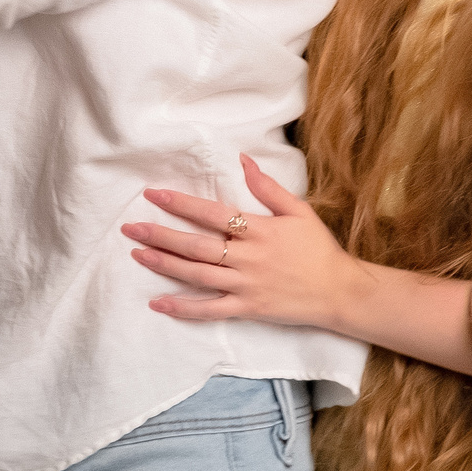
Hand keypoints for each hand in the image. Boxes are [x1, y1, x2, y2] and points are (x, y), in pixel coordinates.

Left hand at [123, 154, 365, 330]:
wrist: (340, 292)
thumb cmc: (318, 248)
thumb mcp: (298, 211)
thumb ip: (268, 186)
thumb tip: (243, 159)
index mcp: (258, 230)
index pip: (212, 214)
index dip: (181, 204)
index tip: (153, 195)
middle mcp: (248, 258)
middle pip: (197, 246)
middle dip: (161, 236)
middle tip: (131, 229)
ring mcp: (246, 286)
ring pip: (198, 275)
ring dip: (166, 266)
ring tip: (138, 255)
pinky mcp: (248, 309)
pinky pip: (210, 311)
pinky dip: (183, 308)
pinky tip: (159, 303)